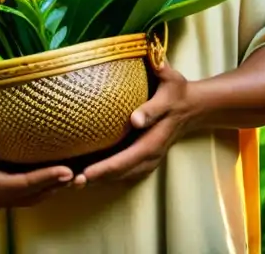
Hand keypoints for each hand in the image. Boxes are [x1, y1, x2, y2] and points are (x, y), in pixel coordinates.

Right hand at [0, 123, 73, 208]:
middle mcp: (2, 198)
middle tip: (82, 174)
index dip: (49, 177)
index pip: (28, 184)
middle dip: (58, 185)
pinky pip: (31, 196)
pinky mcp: (5, 196)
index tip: (68, 171)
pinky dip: (45, 188)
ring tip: (75, 176)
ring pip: (36, 198)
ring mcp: (4, 200)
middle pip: (37, 194)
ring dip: (54, 189)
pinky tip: (57, 178)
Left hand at [77, 60, 195, 186]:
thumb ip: (155, 93)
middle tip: (72, 181)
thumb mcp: (170, 83)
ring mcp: (149, 159)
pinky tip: (85, 174)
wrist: (192, 107)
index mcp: (157, 136)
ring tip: (73, 182)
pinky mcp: (144, 160)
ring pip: (122, 175)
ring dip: (99, 179)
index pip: (131, 156)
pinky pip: (124, 172)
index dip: (109, 166)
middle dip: (98, 176)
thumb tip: (135, 117)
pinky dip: (105, 175)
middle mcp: (152, 152)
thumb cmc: (175, 90)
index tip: (88, 172)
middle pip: (123, 170)